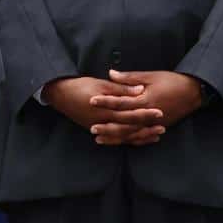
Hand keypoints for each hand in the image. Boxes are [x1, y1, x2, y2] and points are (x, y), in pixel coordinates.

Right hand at [43, 75, 163, 144]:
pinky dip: (129, 139)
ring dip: (141, 136)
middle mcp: (104, 122)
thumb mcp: (101, 84)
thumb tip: (140, 90)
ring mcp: (100, 128)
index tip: (160, 112)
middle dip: (147, 128)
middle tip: (163, 127)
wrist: (60, 94)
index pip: (130, 114)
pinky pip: (116, 139)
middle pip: (129, 128)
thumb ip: (121, 89)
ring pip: (124, 137)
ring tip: (156, 135)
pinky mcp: (97, 130)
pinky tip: (139, 138)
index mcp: (106, 109)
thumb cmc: (80, 86)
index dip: (145, 114)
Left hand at [97, 70, 203, 140]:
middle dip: (107, 125)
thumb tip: (110, 73)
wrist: (193, 92)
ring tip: (99, 138)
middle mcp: (148, 115)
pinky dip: (129, 140)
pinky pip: (141, 137)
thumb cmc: (171, 81)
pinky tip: (118, 141)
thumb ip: (129, 78)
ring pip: (131, 134)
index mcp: (145, 100)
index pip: (121, 102)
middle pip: (124, 123)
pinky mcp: (158, 128)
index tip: (91, 100)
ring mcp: (154, 124)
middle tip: (91, 127)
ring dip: (115, 137)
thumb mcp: (150, 76)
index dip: (106, 101)